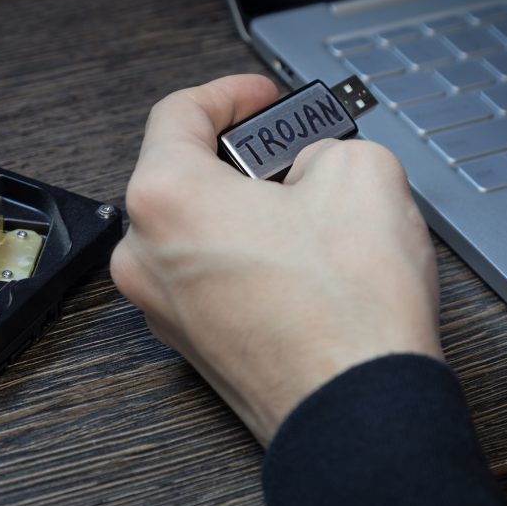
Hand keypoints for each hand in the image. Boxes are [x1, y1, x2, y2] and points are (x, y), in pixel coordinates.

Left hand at [110, 74, 442, 445]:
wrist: (358, 412)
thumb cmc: (347, 311)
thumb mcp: (361, 173)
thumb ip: (323, 144)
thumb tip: (311, 163)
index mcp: (165, 199)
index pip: (178, 113)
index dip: (230, 93)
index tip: (261, 98)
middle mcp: (145, 255)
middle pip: (181, 174)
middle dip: (241, 156)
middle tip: (293, 154)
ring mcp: (161, 305)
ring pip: (195, 228)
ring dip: (243, 208)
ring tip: (305, 212)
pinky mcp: (189, 341)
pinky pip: (206, 274)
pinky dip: (242, 255)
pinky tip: (297, 262)